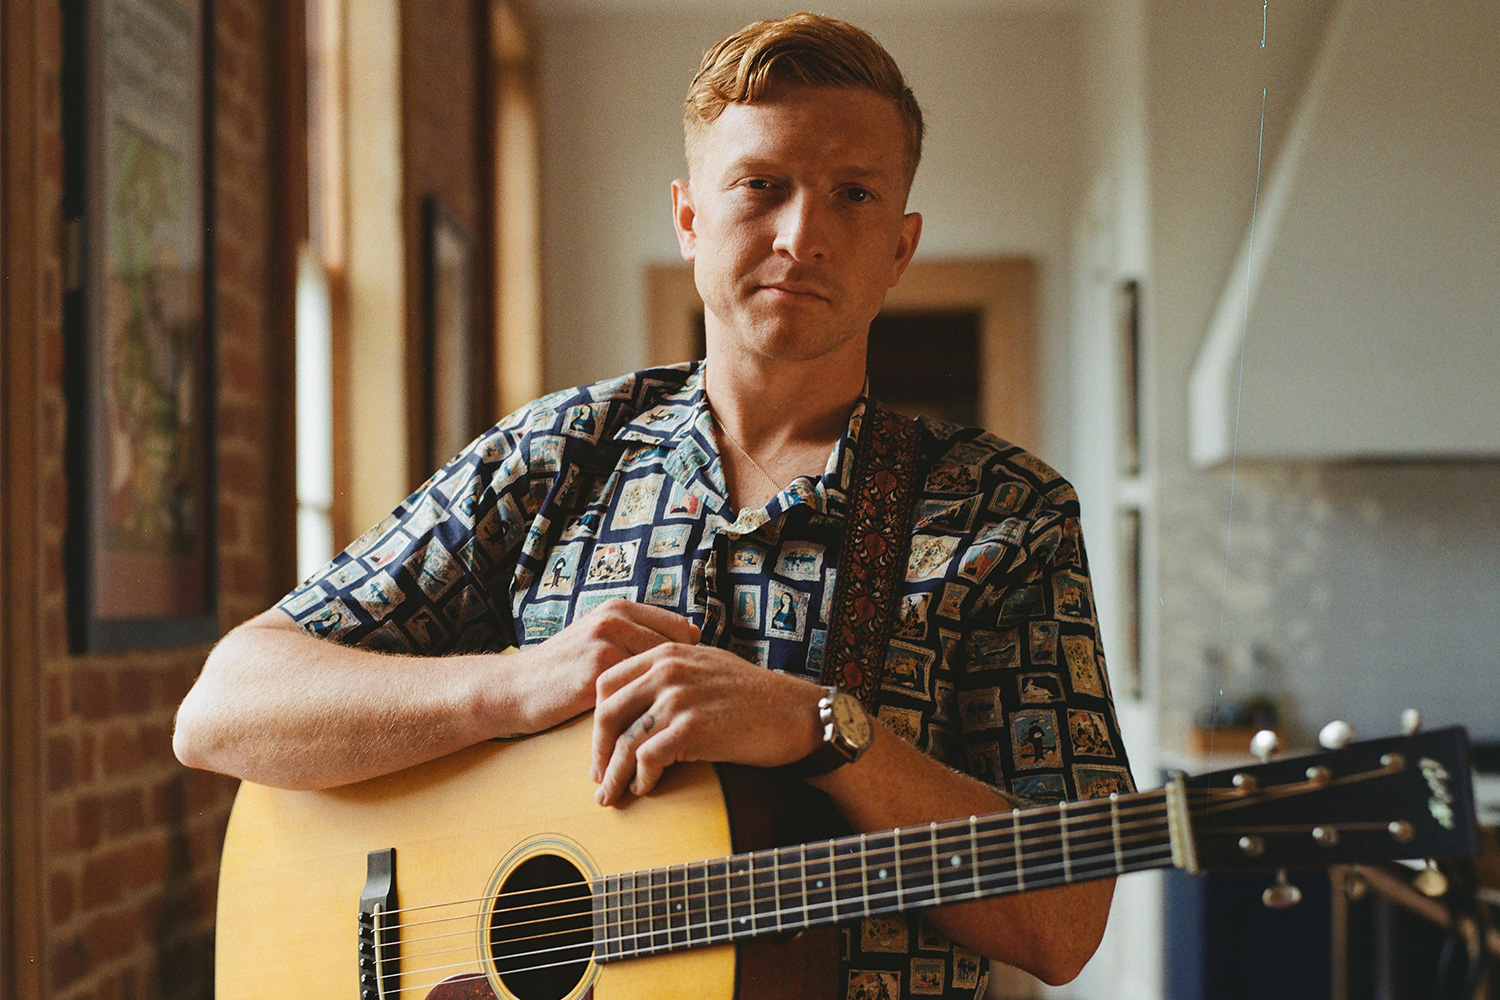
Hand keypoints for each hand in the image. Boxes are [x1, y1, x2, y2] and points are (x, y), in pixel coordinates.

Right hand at [506, 600, 699, 734]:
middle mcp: (614, 618)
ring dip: (671, 697)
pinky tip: (656, 728)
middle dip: (685, 679)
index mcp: (619, 608)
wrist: (518, 688)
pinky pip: (638, 693)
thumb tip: (693, 637)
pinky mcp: (596, 672)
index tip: (689, 683)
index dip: (689, 658)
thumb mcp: (601, 639)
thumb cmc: (565, 668)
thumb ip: (638, 635)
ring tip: (681, 721)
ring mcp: (605, 643)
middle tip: (691, 707)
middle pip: (677, 650)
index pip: (680, 628)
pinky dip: (650, 711)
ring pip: (660, 672)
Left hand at [589, 643, 826, 805]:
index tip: (601, 744)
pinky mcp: (692, 727)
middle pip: (607, 713)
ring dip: (614, 774)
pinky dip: (642, 778)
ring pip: (624, 740)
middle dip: (598, 750)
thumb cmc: (754, 696)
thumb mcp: (706, 666)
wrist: (797, 712)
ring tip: (611, 794)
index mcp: (666, 653)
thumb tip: (637, 703)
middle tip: (598, 776)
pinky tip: (646, 788)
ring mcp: (679, 697)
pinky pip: (648, 757)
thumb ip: (670, 673)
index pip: (607, 682)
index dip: (596, 718)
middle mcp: (667, 670)